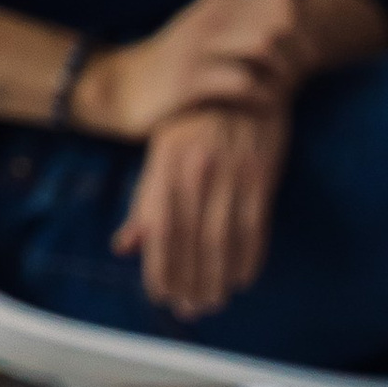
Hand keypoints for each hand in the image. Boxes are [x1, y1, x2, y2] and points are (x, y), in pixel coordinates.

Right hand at [76, 0, 309, 140]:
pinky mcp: (190, 80)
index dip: (306, 30)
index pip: (283, 2)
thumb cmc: (176, 69)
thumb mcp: (209, 36)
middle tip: (300, 82)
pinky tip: (264, 109)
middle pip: (281, 21)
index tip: (307, 62)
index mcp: (220, 3)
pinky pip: (244, 82)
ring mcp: (199, 46)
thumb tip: (293, 27)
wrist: (120, 89)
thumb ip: (245, 27)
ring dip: (284, 74)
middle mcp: (210, 17)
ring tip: (283, 95)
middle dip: (300, 53)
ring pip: (265, 46)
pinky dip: (264, 97)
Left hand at [113, 102, 289, 317]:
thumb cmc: (199, 116)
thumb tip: (125, 245)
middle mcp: (196, 169)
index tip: (160, 294)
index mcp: (166, 162)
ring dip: (218, 278)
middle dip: (190, 281)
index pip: (159, 226)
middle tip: (190, 309)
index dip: (159, 266)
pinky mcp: (262, 175)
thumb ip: (145, 198)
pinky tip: (242, 279)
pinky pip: (254, 227)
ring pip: (222, 240)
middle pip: (191, 240)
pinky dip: (249, 258)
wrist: (249, 77)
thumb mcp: (163, 148)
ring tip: (213, 302)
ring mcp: (231, 172)